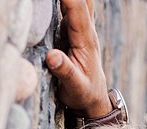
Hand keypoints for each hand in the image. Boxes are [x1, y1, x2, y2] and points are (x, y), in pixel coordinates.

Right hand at [43, 0, 111, 117]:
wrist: (93, 100)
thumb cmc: (83, 93)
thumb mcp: (74, 87)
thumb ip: (65, 72)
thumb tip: (53, 56)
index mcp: (86, 41)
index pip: (77, 12)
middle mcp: (86, 31)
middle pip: (82, 2)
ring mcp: (81, 30)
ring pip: (79, 3)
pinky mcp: (74, 32)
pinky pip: (72, 8)